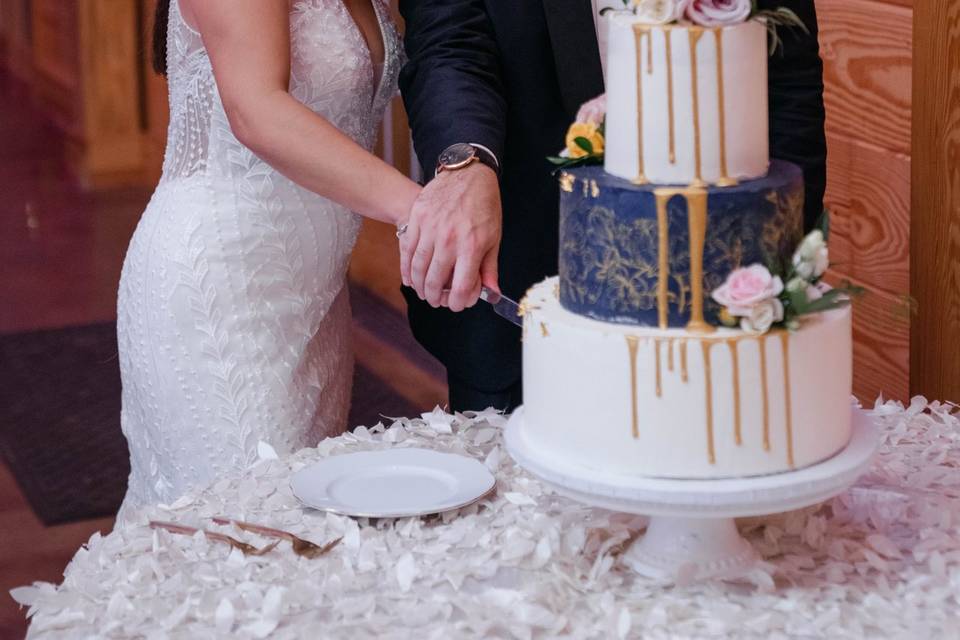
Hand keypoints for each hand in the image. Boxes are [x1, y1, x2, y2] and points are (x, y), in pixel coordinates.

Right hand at [399, 163, 501, 311]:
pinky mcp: (417, 219)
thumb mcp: (494, 237)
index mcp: (471, 247)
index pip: (459, 288)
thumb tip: (491, 292)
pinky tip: (410, 277)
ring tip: (423, 292)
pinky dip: (407, 268)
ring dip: (419, 286)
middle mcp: (449, 240)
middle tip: (436, 301)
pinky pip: (407, 250)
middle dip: (434, 298)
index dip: (457, 302)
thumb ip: (490, 267)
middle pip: (434, 282)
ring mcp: (430, 229)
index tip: (456, 303)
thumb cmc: (484, 206)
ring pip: (418, 268)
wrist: (468, 174)